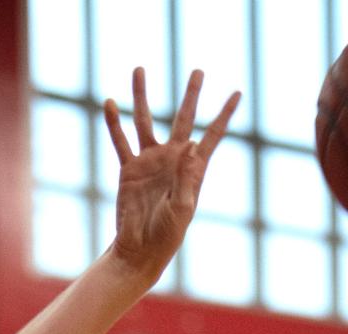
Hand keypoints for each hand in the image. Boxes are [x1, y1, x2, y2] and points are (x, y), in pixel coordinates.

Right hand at [106, 69, 239, 282]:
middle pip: (183, 118)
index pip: (212, 136)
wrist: (140, 249)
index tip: (237, 93)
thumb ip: (187, 178)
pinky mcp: (129, 169)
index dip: (224, 115)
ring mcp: (150, 161)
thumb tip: (193, 144)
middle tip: (197, 71)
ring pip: (146, 120)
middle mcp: (172, 159)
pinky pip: (121, 141)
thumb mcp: (182, 209)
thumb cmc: (167, 235)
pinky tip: (110, 104)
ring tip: (139, 70)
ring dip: (142, 96)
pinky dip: (114, 123)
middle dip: (191, 95)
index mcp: (192, 170)